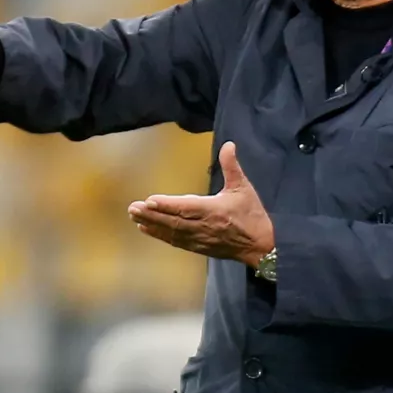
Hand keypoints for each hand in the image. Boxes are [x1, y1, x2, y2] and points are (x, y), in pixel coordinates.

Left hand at [128, 142, 274, 267]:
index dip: (167, 205)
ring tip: (134, 216)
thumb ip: (232, 166)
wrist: (260, 245)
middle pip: (173, 221)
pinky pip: (176, 241)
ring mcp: (199, 238)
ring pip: (171, 232)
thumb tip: (228, 144)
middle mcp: (203, 226)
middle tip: (132, 208)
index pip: (185, 207)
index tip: (150, 200)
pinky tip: (147, 229)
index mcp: (213, 210)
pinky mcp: (198, 247)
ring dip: (152, 224)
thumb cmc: (251, 214)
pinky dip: (160, 235)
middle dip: (152, 214)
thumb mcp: (243, 187)